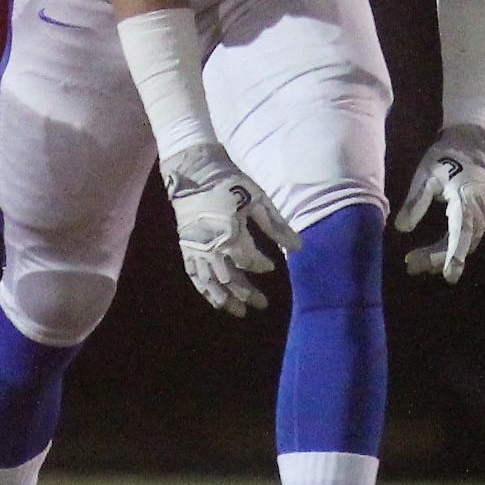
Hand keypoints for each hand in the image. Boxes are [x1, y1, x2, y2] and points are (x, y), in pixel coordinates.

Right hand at [159, 142, 299, 316]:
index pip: (250, 261)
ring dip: (225, 300)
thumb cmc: (229, 183)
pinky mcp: (186, 248)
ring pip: (210, 283)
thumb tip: (298, 247)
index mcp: (231, 236)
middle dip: (246, 293)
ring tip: (239, 312)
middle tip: (262, 304)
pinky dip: (205, 291)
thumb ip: (277, 226)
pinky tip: (215, 300)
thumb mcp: (257, 200)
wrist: (194, 172)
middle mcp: (212, 249)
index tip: (272, 267)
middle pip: (230, 279)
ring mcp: (196, 250)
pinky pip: (195, 276)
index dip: (262, 266)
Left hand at [393, 123, 484, 283]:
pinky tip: (429, 255)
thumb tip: (400, 228)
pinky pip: (465, 238)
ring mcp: (482, 215)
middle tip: (410, 265)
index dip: (455, 254)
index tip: (448, 275)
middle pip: (461, 243)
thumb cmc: (448, 156)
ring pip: (463, 243)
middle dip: (437, 258)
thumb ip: (416, 202)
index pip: (462, 231)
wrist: (472, 142)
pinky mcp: (478, 216)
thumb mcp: (427, 175)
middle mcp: (480, 211)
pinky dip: (448, 248)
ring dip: (440, 256)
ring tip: (413, 264)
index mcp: (467, 199)